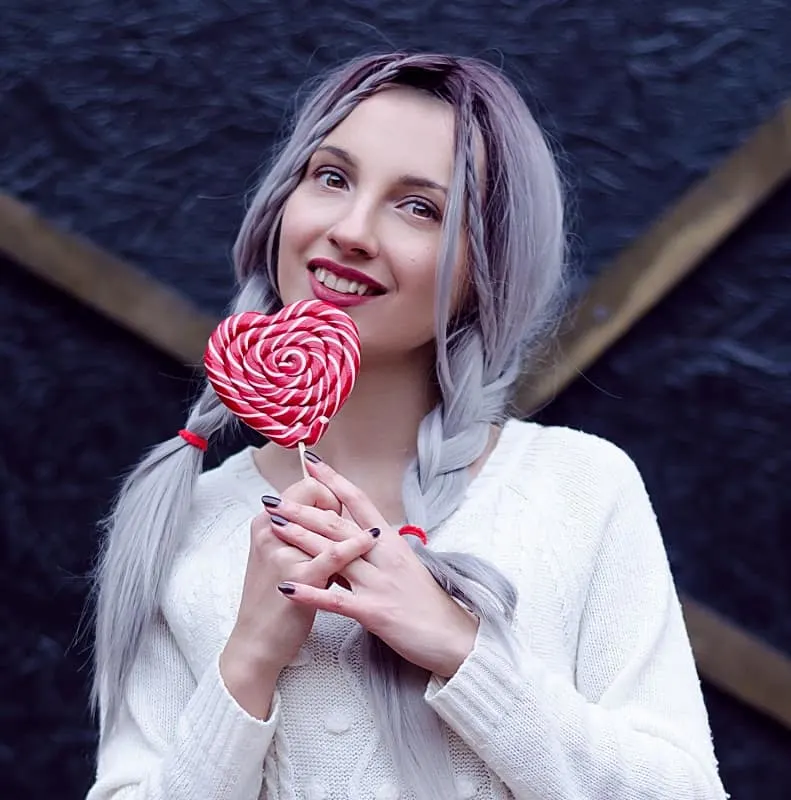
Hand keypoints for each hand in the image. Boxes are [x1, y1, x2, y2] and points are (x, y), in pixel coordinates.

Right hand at [220, 475, 376, 717]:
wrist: (256, 642)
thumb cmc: (273, 599)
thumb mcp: (279, 558)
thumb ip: (299, 535)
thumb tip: (330, 515)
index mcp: (265, 523)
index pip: (304, 488)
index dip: (327, 494)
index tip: (337, 512)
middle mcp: (269, 532)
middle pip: (312, 496)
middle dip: (338, 502)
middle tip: (352, 522)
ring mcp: (282, 553)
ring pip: (323, 523)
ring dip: (350, 521)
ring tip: (373, 527)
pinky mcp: (298, 578)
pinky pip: (333, 555)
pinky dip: (356, 545)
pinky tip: (371, 539)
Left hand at [266, 457, 479, 677]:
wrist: (453, 636)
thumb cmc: (427, 603)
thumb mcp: (404, 566)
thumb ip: (377, 550)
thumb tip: (354, 536)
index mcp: (391, 541)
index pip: (359, 501)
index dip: (334, 481)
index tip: (312, 463)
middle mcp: (384, 555)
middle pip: (339, 524)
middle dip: (303, 510)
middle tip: (273, 498)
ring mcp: (379, 582)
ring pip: (335, 554)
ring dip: (301, 539)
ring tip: (274, 526)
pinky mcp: (375, 612)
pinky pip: (337, 601)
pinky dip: (310, 593)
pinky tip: (287, 588)